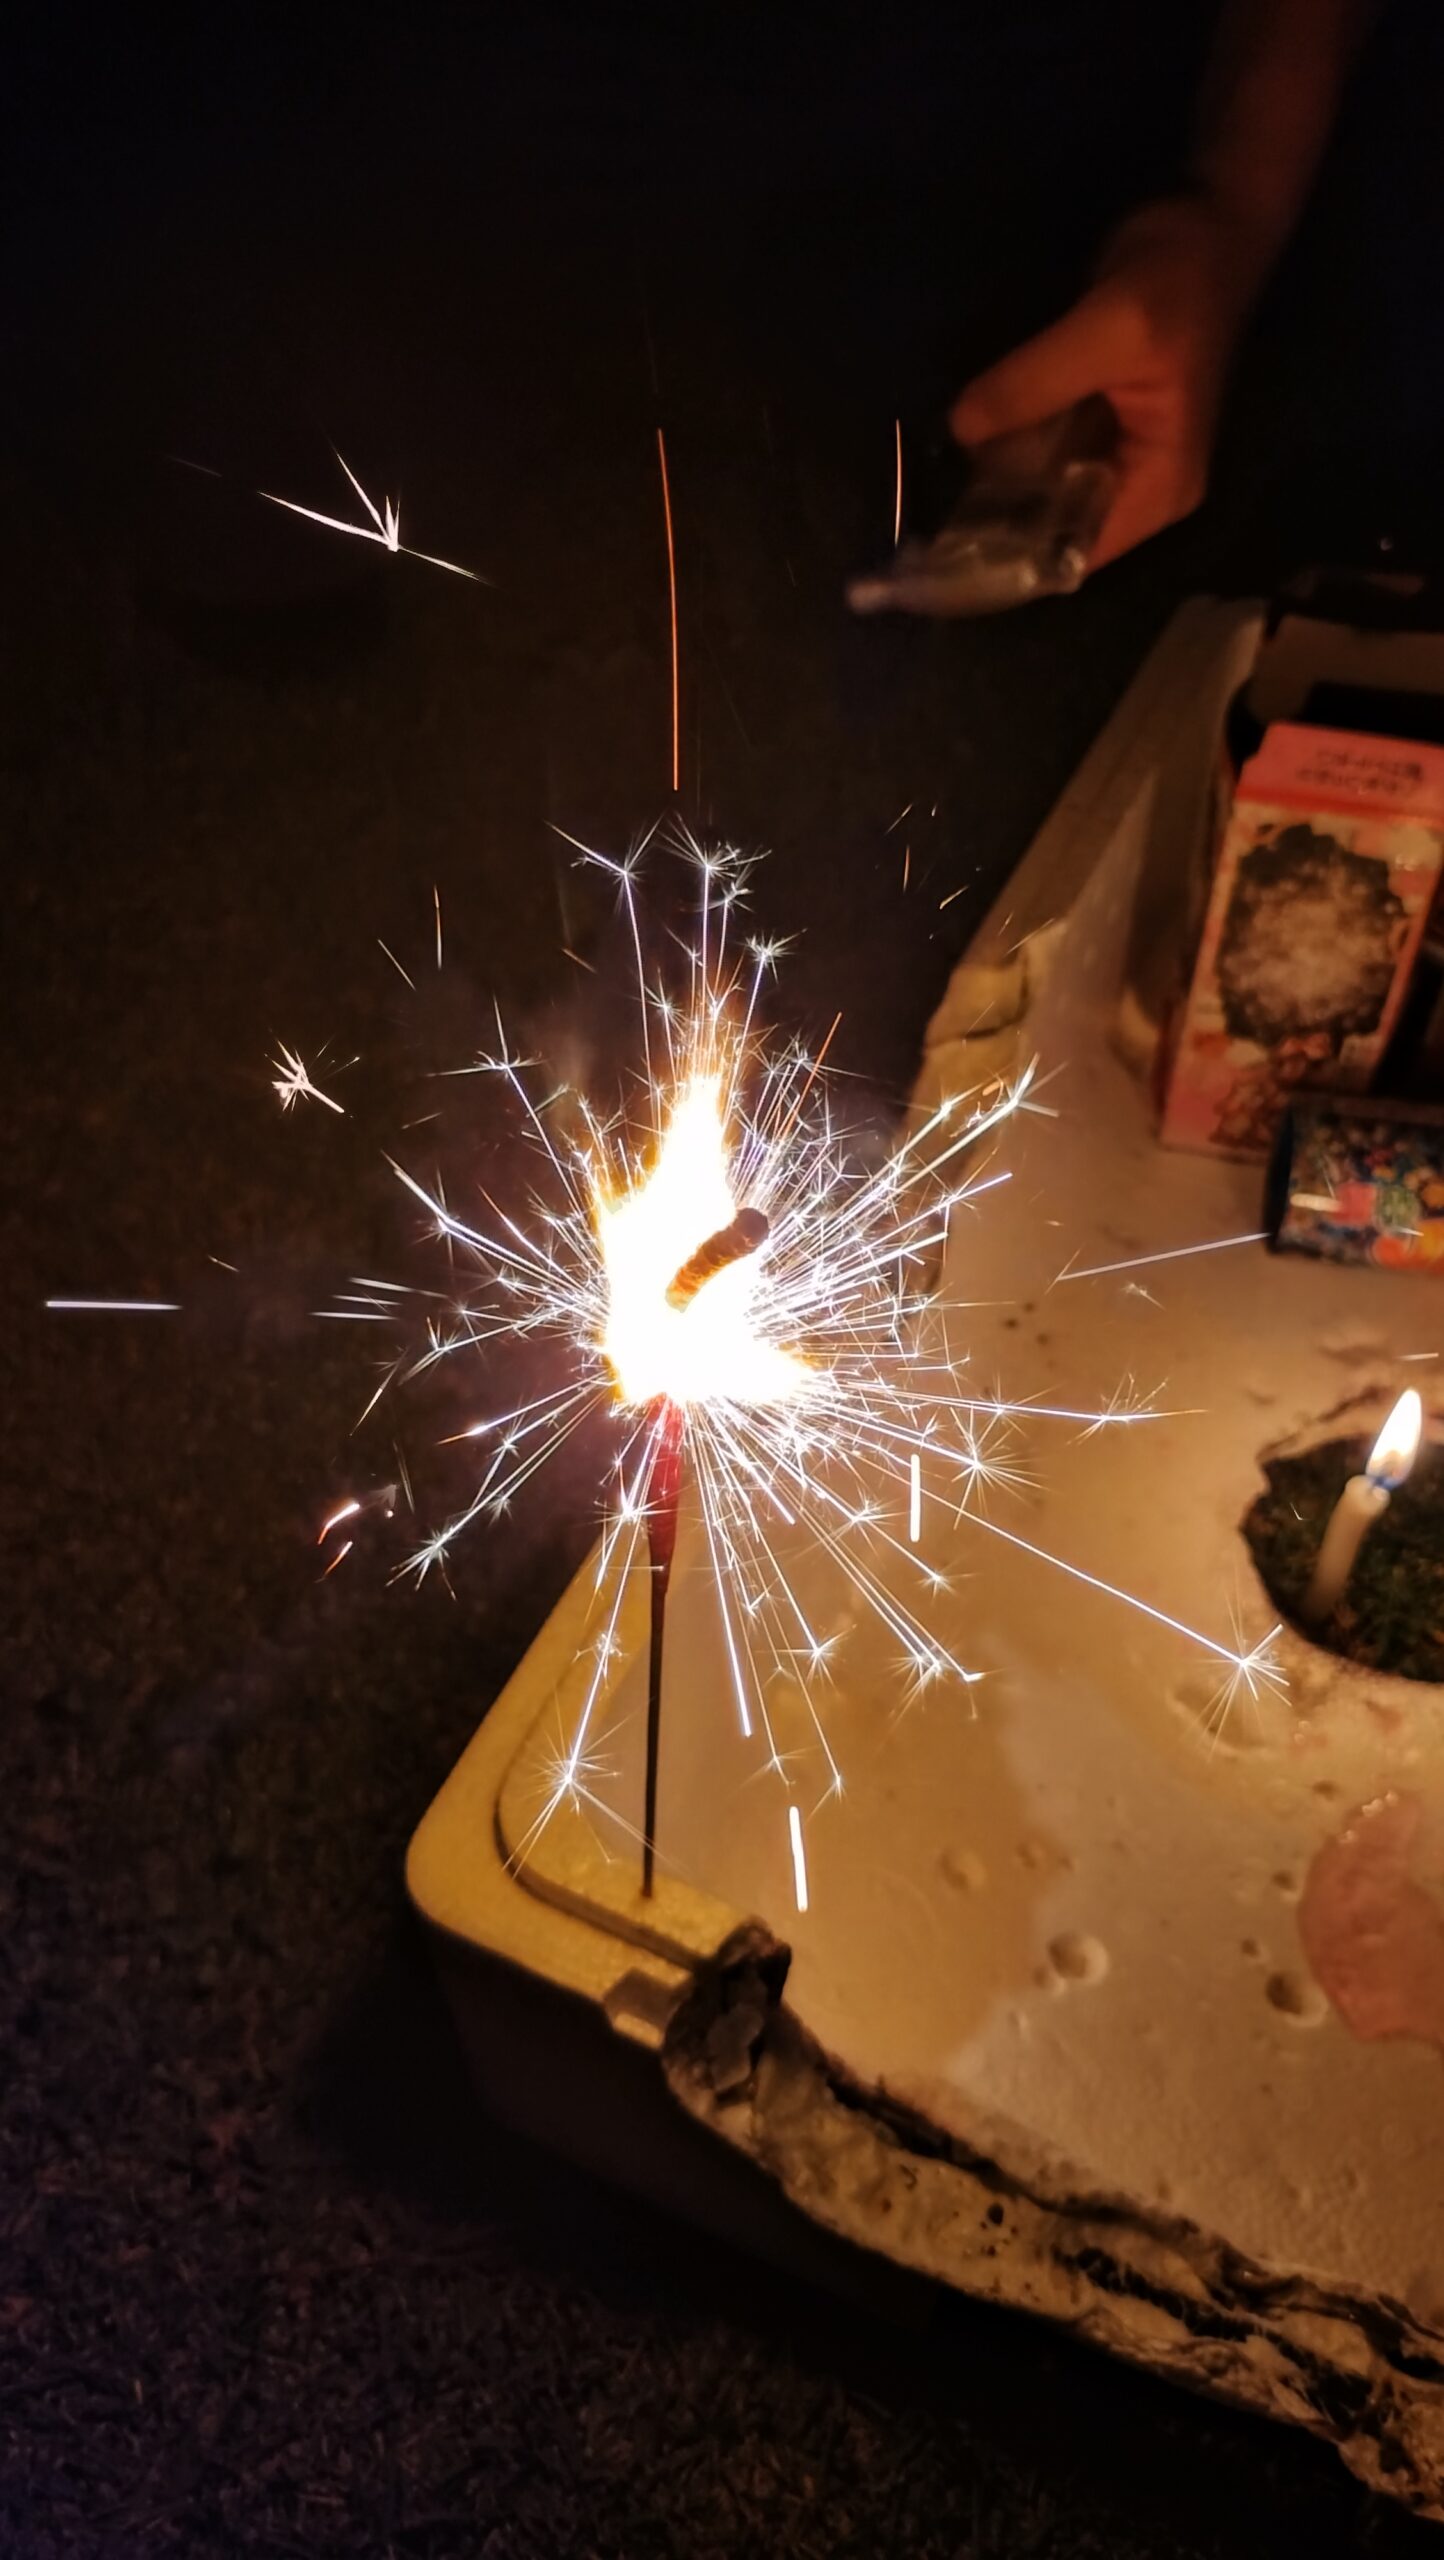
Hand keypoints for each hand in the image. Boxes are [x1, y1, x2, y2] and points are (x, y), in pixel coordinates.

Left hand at [950, 196, 1259, 570]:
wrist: (1210, 218)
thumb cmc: (1178, 279)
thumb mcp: (1105, 330)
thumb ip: (1032, 384)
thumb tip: (961, 430)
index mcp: (1157, 488)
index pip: (1074, 557)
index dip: (1011, 564)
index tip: (945, 558)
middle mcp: (1140, 488)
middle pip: (1055, 533)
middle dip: (996, 528)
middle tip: (924, 525)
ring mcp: (1118, 455)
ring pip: (1043, 494)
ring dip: (996, 490)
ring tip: (932, 492)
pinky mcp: (1097, 424)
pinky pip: (1043, 454)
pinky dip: (1008, 452)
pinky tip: (966, 446)